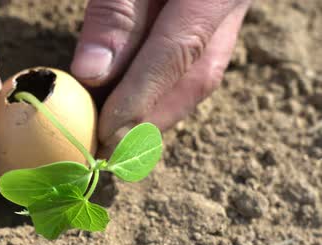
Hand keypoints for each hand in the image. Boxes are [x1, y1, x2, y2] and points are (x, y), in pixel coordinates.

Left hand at [70, 0, 251, 154]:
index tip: (104, 134)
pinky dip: (158, 93)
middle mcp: (231, 6)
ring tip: (113, 139)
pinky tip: (129, 108)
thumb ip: (116, 12)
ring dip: (154, 115)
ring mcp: (228, 17)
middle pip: (192, 79)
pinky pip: (190, 67)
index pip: (176, 53)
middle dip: (148, 122)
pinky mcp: (214, 24)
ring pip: (194, 79)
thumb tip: (91, 73)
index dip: (139, 99)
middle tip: (106, 152)